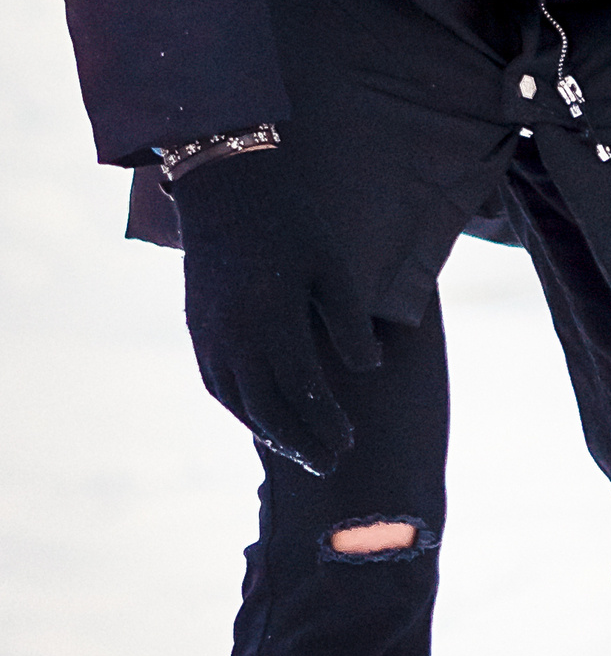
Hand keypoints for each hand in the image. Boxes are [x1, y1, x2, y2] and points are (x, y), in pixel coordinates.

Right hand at [169, 141, 377, 476]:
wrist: (223, 189)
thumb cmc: (291, 224)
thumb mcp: (334, 267)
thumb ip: (351, 323)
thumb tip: (369, 370)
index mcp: (272, 321)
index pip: (302, 391)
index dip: (327, 423)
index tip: (351, 443)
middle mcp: (233, 337)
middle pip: (267, 410)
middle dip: (299, 444)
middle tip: (330, 467)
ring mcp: (209, 335)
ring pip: (238, 403)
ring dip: (270, 433)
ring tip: (300, 453)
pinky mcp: (197, 329)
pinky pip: (217, 385)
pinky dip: (242, 410)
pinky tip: (263, 420)